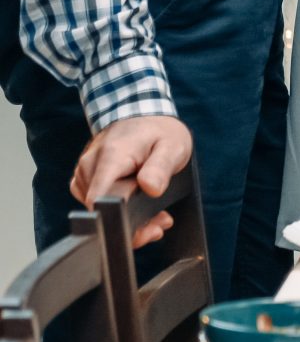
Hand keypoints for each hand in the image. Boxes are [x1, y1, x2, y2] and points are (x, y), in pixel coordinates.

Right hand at [72, 114, 190, 246]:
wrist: (140, 112)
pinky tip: (140, 208)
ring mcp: (84, 173)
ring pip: (99, 209)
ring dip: (129, 219)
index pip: (100, 198)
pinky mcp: (85, 180)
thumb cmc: (159, 130)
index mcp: (111, 156)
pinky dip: (118, 210)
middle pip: (101, 209)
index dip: (121, 220)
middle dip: (134, 224)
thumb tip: (150, 188)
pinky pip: (97, 203)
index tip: (148, 229)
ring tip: (156, 215)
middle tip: (162, 224)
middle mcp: (90, 165)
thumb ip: (161, 167)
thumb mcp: (173, 145)